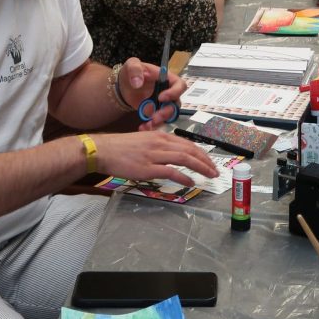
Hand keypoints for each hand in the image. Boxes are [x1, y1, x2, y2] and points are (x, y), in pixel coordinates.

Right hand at [93, 130, 218, 184]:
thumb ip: (159, 146)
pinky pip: (171, 172)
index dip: (202, 153)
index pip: (187, 143)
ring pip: (184, 159)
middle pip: (190, 150)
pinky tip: (191, 182)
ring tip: (209, 176)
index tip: (209, 161)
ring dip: (201, 168)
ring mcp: (154, 155)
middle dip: (206, 161)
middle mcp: (160, 143)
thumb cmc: (121, 147)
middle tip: (215, 170)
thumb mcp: (144, 141)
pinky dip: (184, 177)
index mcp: (160, 136)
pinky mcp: (148, 168)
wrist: (102, 150)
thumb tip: (173, 154)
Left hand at [116, 59, 186, 129]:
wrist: (124, 86)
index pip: (180, 85)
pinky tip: (143, 127)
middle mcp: (169, 92)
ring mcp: (163, 104)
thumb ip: (135, 70)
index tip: (161, 98)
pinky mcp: (156, 113)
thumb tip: (138, 82)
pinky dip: (152, 126)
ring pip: (169, 116)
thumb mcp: (132, 65)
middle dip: (166, 112)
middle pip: (176, 104)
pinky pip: (159, 122)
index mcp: (168, 79)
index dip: (174, 92)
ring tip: (148, 124)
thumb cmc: (132, 72)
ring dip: (160, 121)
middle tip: (155, 117)